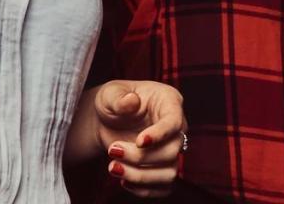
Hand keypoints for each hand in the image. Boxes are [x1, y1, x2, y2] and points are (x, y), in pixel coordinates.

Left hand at [76, 80, 186, 198]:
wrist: (107, 120)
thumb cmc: (113, 101)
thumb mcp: (111, 93)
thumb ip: (119, 97)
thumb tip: (131, 102)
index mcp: (169, 102)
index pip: (174, 122)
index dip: (160, 134)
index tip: (138, 141)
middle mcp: (176, 127)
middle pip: (172, 151)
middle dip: (140, 157)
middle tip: (113, 150)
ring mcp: (171, 149)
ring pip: (169, 173)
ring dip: (140, 176)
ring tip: (113, 167)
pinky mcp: (163, 168)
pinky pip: (163, 188)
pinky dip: (143, 189)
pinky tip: (124, 180)